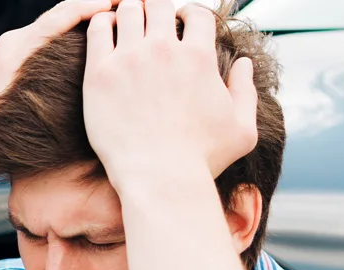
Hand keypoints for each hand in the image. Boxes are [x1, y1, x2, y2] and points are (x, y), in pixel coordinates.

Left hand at [0, 0, 119, 157]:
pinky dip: (66, 38)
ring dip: (80, 23)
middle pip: (60, 14)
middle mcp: (13, 41)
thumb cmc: (0, 135)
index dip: (94, 4)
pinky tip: (87, 50)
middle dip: (92, 9)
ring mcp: (9, 50)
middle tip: (122, 11)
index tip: (120, 3)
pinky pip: (43, 40)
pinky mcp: (9, 60)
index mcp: (20, 46)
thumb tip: (95, 52)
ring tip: (112, 26)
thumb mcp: (39, 104)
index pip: (65, 12)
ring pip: (52, 26)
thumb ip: (63, 74)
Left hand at [81, 0, 257, 186]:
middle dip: (157, 10)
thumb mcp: (243, 129)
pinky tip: (104, 33)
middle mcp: (164, 50)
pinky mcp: (100, 73)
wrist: (159, 179)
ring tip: (127, 26)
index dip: (189, 16)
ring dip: (130, 13)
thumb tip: (243, 63)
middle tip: (151, 24)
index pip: (196, 13)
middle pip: (158, 3)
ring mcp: (130, 59)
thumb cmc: (202, 160)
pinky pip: (96, 29)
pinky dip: (102, 23)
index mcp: (199, 57)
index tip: (180, 27)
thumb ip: (247, 91)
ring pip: (127, 10)